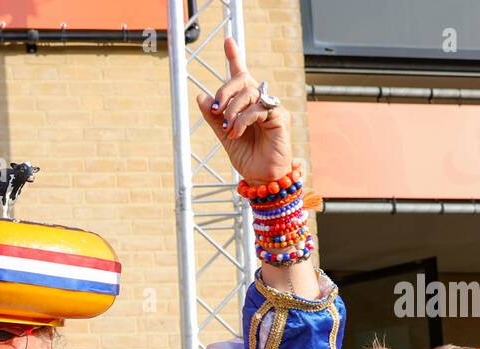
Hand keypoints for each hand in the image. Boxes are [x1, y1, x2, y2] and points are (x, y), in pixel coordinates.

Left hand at [194, 37, 292, 182]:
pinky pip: (258, 108)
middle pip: (242, 79)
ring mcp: (271, 107)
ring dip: (232, 111)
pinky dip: (243, 120)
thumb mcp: (223, 136)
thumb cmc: (247, 157)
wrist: (261, 177)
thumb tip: (200, 97)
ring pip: (249, 93)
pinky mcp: (279, 117)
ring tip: (228, 130)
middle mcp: (260, 101)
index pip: (241, 75)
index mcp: (246, 104)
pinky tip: (236, 133)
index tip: (228, 40)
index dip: (235, 57)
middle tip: (215, 110)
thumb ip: (213, 117)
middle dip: (224, 91)